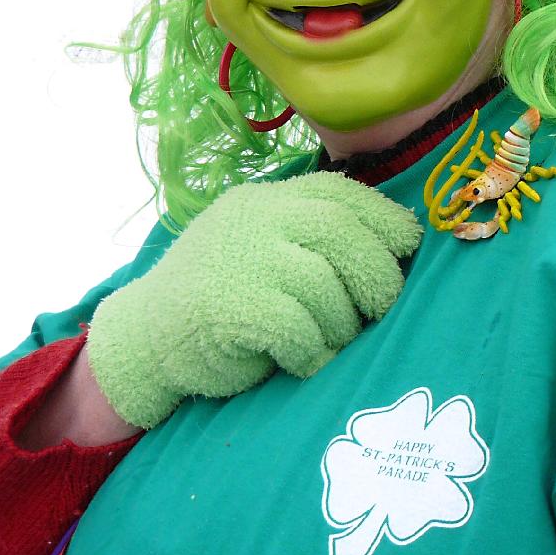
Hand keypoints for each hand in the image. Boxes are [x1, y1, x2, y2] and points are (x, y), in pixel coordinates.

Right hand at [86, 172, 422, 428]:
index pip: (338, 192)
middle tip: (382, 307)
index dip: (383, 218)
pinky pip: (295, 327)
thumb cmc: (223, 297)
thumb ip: (308, 237)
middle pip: (339, 230)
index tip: (409, 245)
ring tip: (329, 344)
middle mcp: (253, 219)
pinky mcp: (227, 304)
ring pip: (322, 284)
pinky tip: (302, 362)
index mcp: (266, 201)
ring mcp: (237, 258)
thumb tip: (392, 252)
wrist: (146, 337)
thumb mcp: (262, 247)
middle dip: (375, 273)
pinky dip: (310, 352)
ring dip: (340, 324)